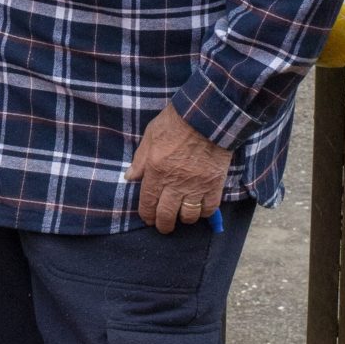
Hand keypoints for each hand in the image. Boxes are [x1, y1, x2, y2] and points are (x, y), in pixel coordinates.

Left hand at [125, 105, 231, 233]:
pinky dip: (204, 213)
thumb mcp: (150, 136)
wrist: (206, 117)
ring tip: (181, 217)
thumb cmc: (175, 123)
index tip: (148, 219)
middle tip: (164, 226)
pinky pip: (209, 208)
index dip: (147, 215)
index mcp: (156, 172)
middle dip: (163, 224)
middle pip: (167, 214)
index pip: (148, 203)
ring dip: (183, 219)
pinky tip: (199, 210)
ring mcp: (196, 186)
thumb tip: (130, 177)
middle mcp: (175, 183)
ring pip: (189, 215)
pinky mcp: (214, 184)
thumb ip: (140, 160)